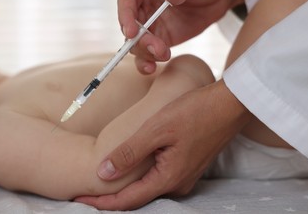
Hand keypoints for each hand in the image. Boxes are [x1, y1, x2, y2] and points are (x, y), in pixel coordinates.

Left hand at [75, 80, 250, 209]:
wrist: (228, 105)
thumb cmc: (194, 112)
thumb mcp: (156, 129)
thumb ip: (129, 152)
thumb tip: (103, 173)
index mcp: (168, 178)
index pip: (128, 200)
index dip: (101, 203)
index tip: (79, 200)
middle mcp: (177, 183)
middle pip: (138, 197)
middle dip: (111, 197)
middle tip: (85, 192)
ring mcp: (184, 175)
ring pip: (148, 187)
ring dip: (125, 187)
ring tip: (102, 181)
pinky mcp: (187, 165)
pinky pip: (158, 177)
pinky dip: (140, 177)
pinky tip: (130, 168)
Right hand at [118, 0, 243, 73]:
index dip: (125, 15)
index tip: (132, 32)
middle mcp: (138, 1)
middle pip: (128, 24)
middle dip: (139, 40)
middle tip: (157, 48)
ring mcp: (147, 22)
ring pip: (135, 42)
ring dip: (146, 52)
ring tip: (164, 54)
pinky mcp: (156, 38)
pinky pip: (145, 53)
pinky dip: (146, 62)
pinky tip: (152, 68)